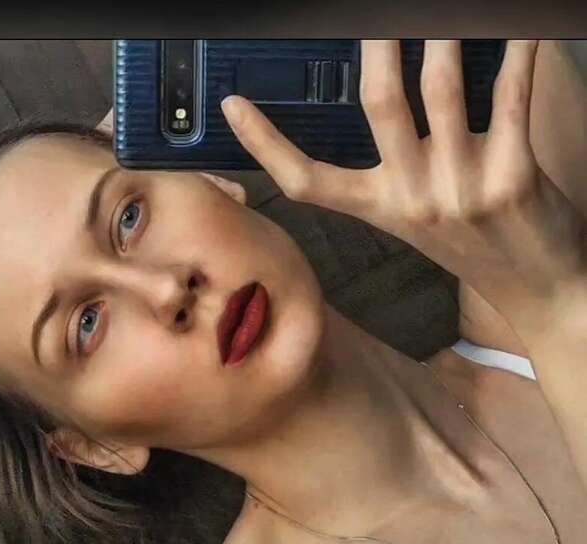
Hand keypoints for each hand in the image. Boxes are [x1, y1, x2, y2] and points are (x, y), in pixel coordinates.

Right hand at [221, 40, 586, 335]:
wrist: (537, 288)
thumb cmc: (475, 245)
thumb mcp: (419, 215)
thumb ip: (401, 165)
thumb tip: (395, 94)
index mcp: (379, 208)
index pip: (307, 181)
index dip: (265, 144)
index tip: (234, 105)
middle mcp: (411, 199)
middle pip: (379, 103)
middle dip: (378, 42)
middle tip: (377, 13)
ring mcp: (460, 190)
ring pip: (440, 87)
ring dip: (444, 32)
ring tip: (449, 9)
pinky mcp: (513, 177)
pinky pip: (509, 94)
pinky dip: (517, 49)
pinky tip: (522, 25)